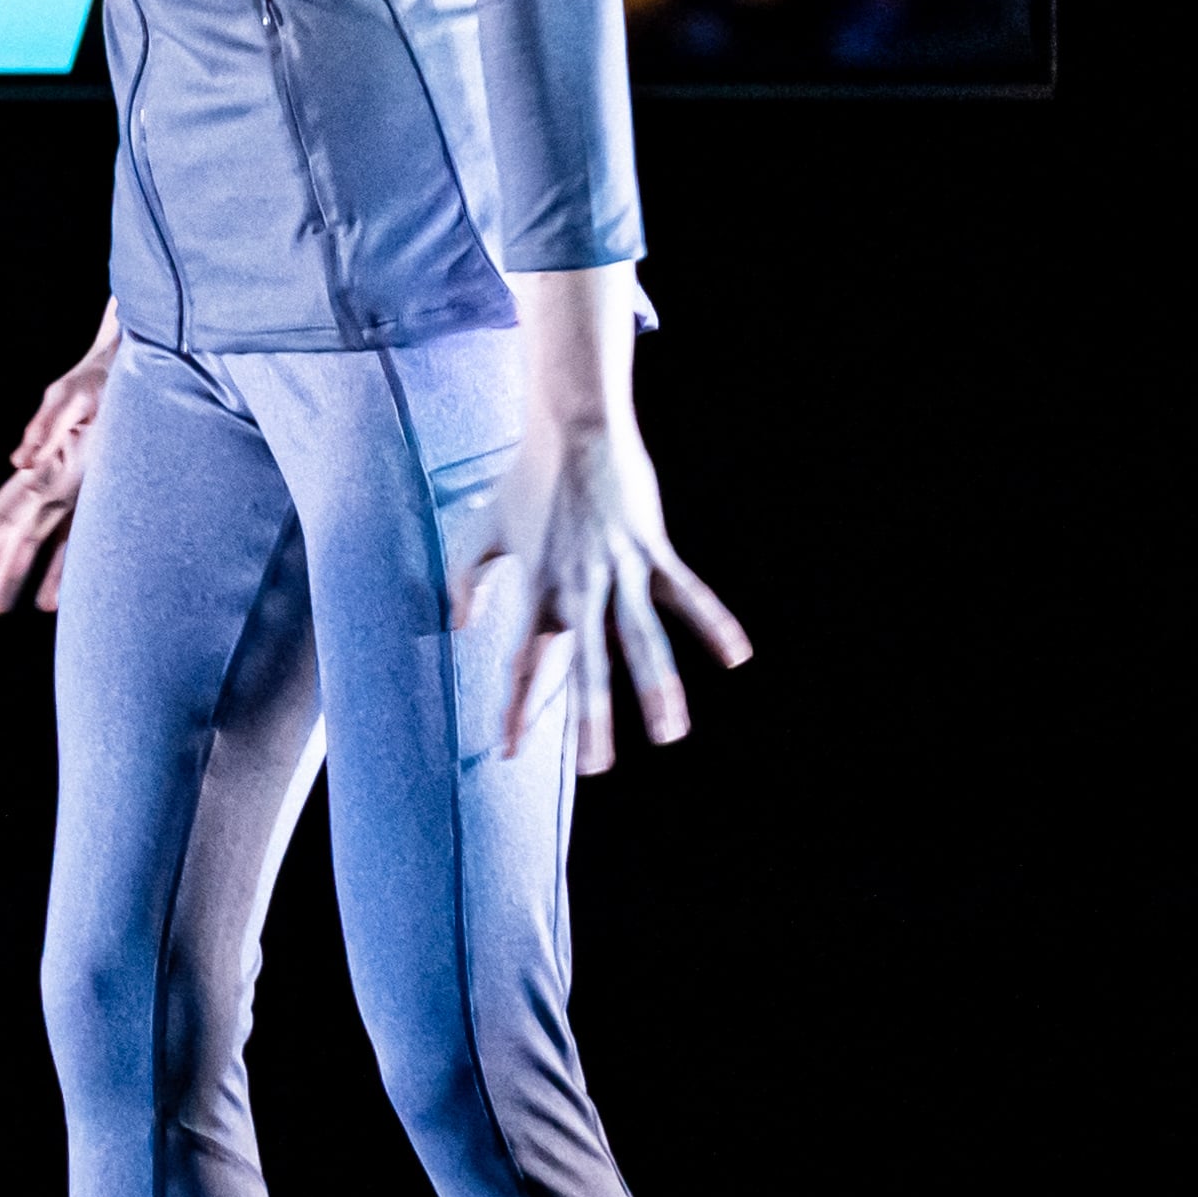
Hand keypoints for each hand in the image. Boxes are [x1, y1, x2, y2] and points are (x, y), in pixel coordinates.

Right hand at [0, 314, 126, 615]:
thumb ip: (48, 425)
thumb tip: (19, 462)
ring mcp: (76, 490)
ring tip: (12, 606)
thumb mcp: (73, 396)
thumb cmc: (99, 378)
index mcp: (40, 464)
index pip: (1, 514)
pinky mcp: (100, 492)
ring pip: (45, 541)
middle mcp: (52, 482)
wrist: (133, 366)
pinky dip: (68, 564)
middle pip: (18, 535)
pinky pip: (79, 536)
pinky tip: (61, 592)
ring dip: (28, 573)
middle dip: (1, 570)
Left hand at [456, 409, 753, 770]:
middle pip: (585, 665)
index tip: (512, 753)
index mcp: (536, 590)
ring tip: (670, 732)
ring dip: (657, 688)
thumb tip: (460, 624)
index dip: (517, 709)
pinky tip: (737, 657)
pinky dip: (712, 623)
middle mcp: (578, 588)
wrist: (572, 428)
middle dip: (590, 720)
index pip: (523, 663)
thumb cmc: (524, 481)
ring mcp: (619, 569)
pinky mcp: (652, 548)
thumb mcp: (481, 532)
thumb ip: (465, 581)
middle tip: (596, 769)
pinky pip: (686, 593)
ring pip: (641, 639)